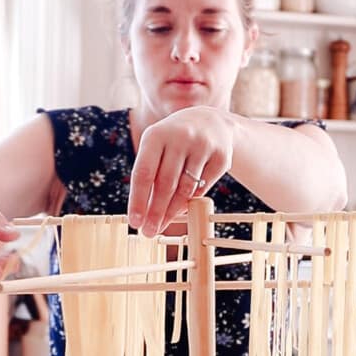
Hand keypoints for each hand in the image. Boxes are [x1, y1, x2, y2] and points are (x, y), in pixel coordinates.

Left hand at [127, 107, 235, 235]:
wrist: (210, 122)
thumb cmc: (173, 142)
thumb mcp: (156, 148)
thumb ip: (149, 175)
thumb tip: (142, 213)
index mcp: (156, 135)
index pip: (143, 173)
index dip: (138, 200)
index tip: (134, 222)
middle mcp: (179, 138)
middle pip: (165, 184)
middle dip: (156, 212)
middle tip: (148, 232)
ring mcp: (203, 146)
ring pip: (185, 189)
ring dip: (172, 212)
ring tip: (162, 225)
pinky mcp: (221, 157)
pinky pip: (202, 189)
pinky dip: (190, 202)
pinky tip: (181, 210)